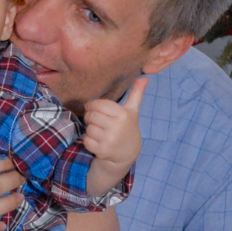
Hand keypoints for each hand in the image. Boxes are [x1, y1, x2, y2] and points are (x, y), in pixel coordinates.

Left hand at [84, 76, 147, 191]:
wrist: (128, 152)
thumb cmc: (127, 127)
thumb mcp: (132, 111)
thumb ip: (136, 94)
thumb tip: (144, 78)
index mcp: (123, 115)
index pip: (99, 104)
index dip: (92, 105)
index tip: (91, 107)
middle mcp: (116, 127)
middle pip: (91, 116)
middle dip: (90, 116)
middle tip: (94, 119)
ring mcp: (109, 140)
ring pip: (88, 128)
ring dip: (90, 129)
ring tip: (98, 130)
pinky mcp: (102, 150)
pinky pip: (86, 140)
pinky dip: (88, 140)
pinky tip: (97, 140)